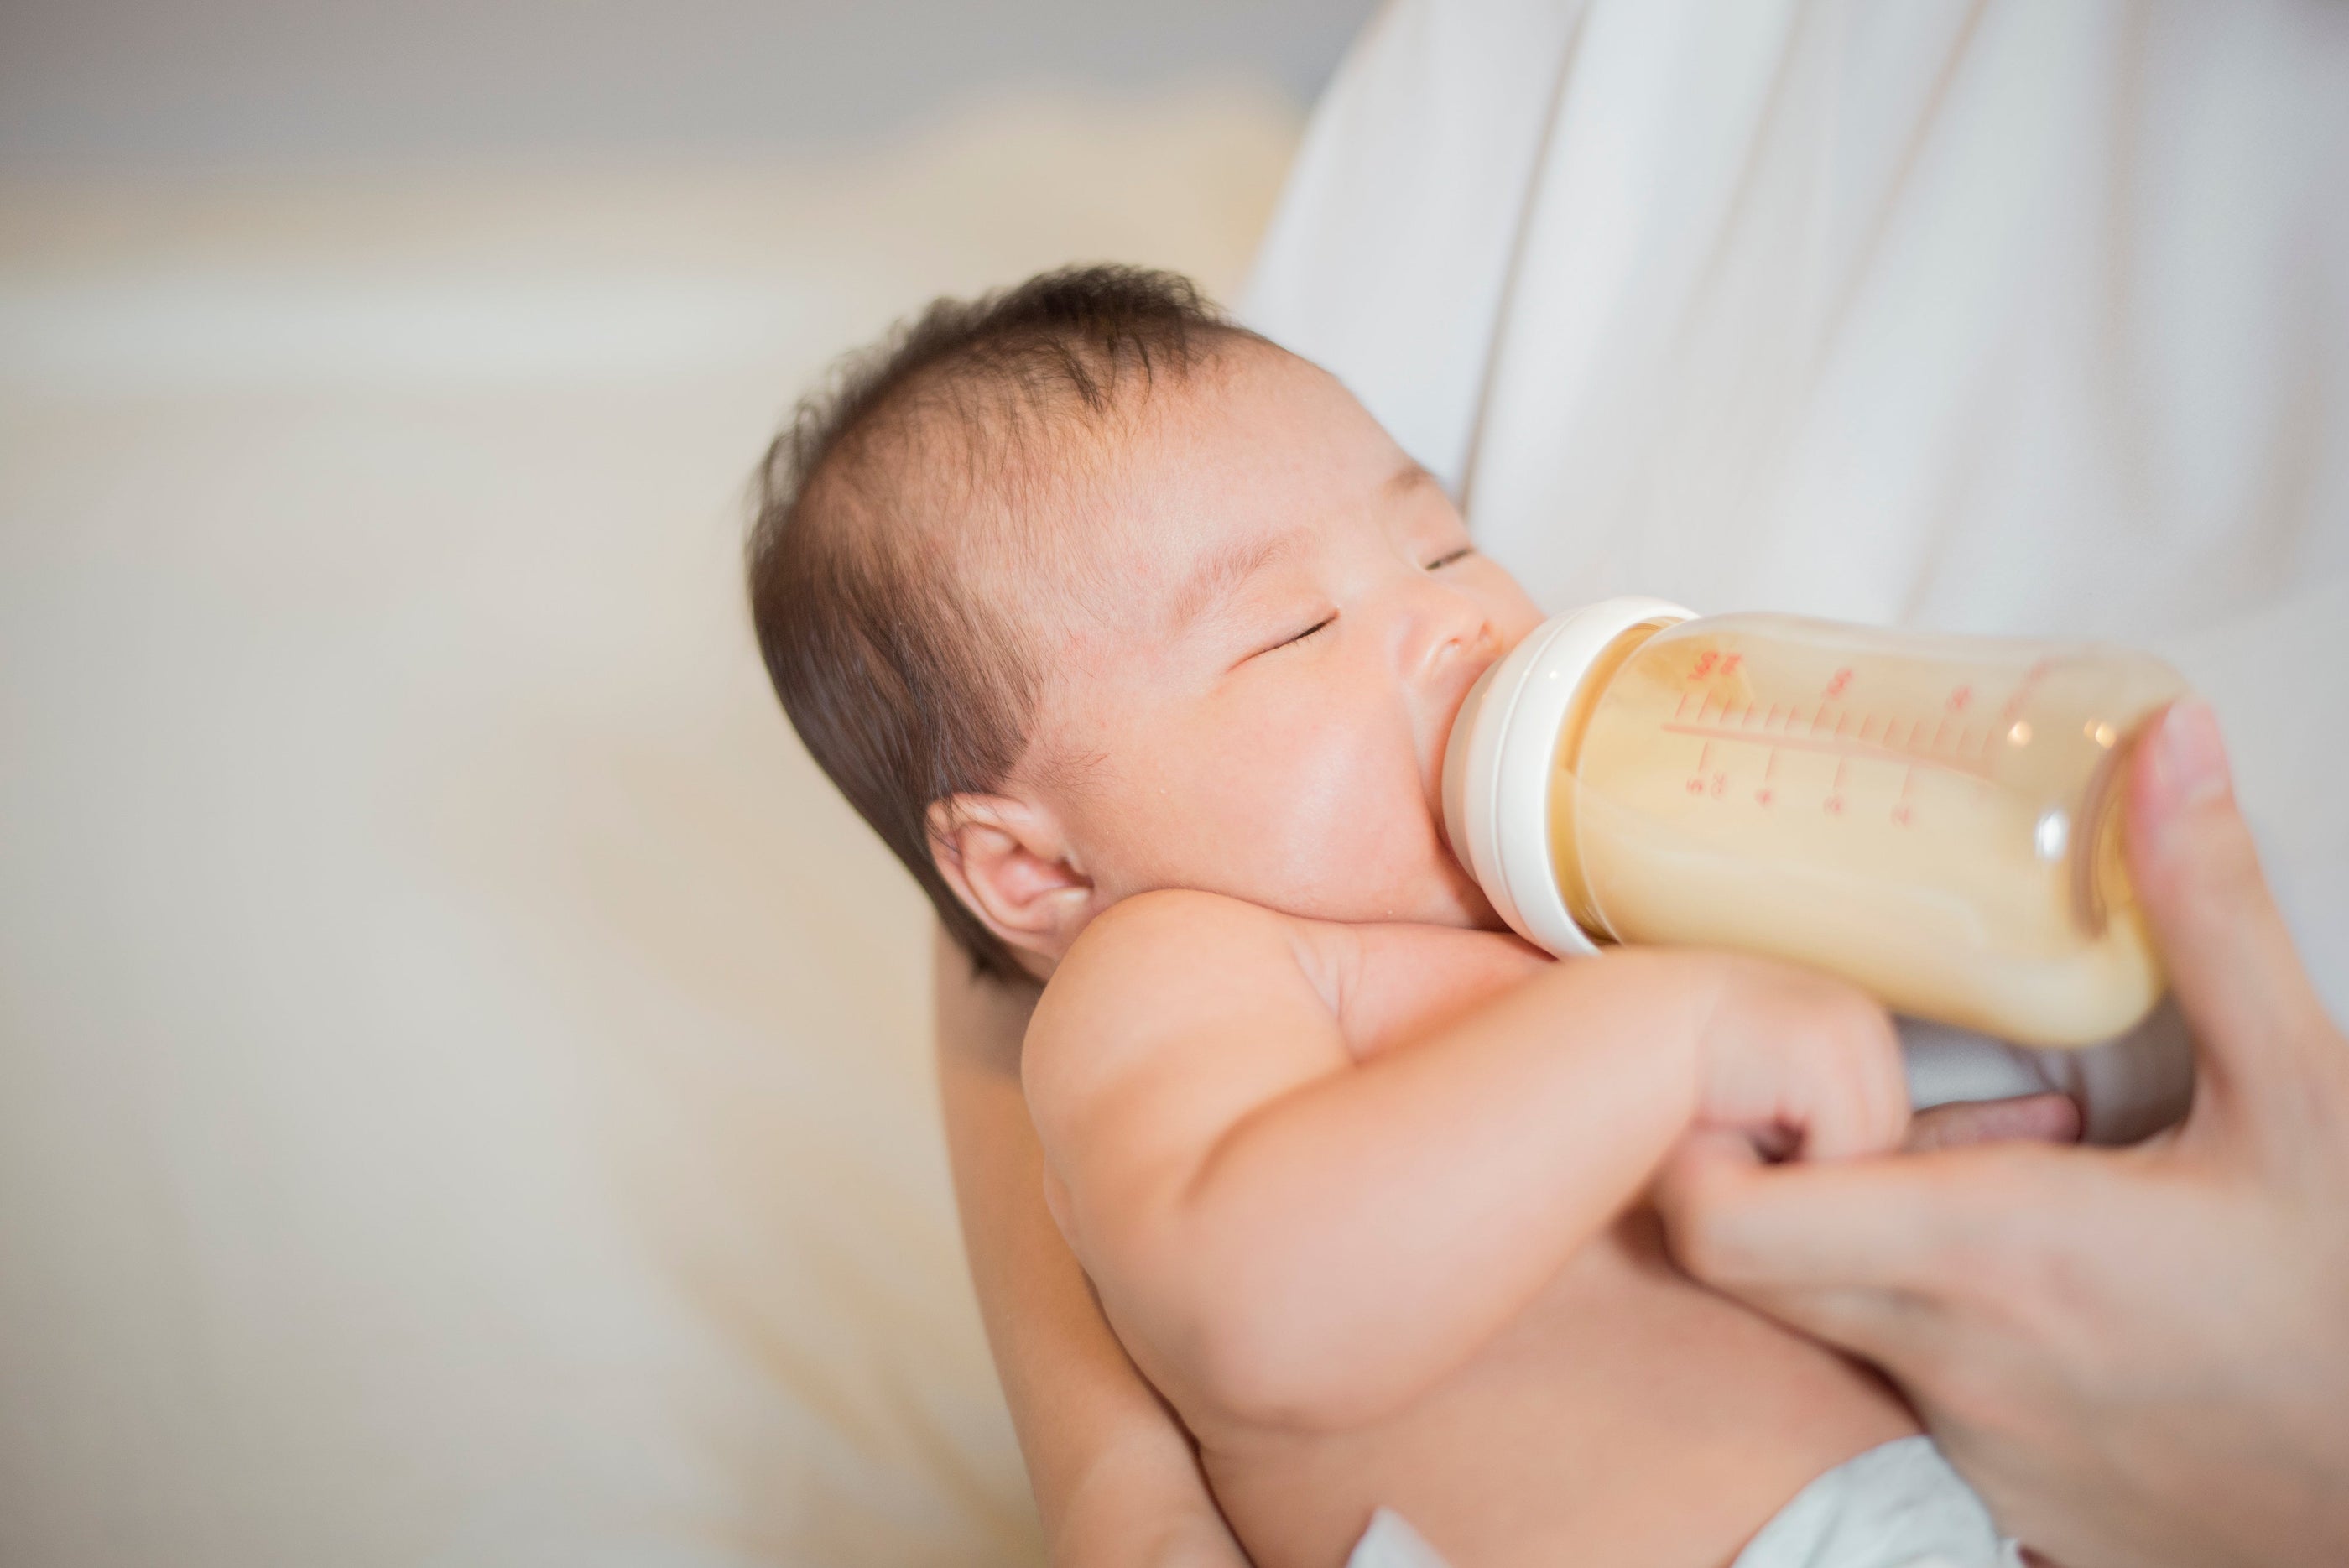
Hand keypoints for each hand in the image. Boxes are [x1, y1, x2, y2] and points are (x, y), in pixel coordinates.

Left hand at [1657, 702, 2348, 1567]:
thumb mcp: (2305, 1089)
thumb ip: (2211, 914)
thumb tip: (2171, 750)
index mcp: (1991, 1247)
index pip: (1716, 1217)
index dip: (1700, 1141)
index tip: (1777, 1081)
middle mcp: (1950, 1355)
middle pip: (1743, 1265)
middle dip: (1764, 1176)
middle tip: (1847, 1106)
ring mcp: (1972, 1440)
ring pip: (1826, 1326)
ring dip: (1855, 1247)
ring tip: (1964, 1179)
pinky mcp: (2008, 1498)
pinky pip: (1908, 1398)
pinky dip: (1926, 1330)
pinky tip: (2025, 1283)